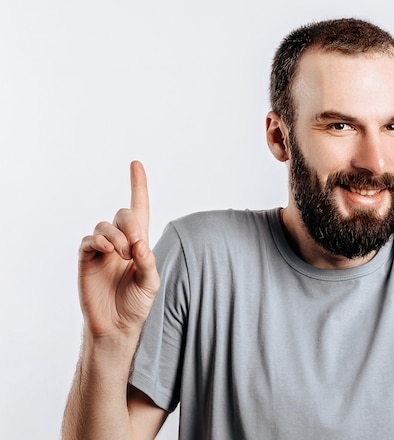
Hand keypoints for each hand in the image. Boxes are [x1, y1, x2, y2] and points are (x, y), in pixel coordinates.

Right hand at [78, 161, 159, 337]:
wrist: (117, 326)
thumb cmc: (136, 303)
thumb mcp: (151, 283)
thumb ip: (147, 261)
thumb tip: (139, 242)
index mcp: (139, 243)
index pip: (139, 209)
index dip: (138, 186)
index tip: (136, 164)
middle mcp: (120, 242)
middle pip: (123, 214)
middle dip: (130, 224)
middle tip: (135, 245)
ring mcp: (102, 250)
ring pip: (105, 226)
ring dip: (116, 236)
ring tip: (123, 255)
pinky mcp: (87, 259)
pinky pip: (89, 240)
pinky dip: (99, 240)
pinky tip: (108, 250)